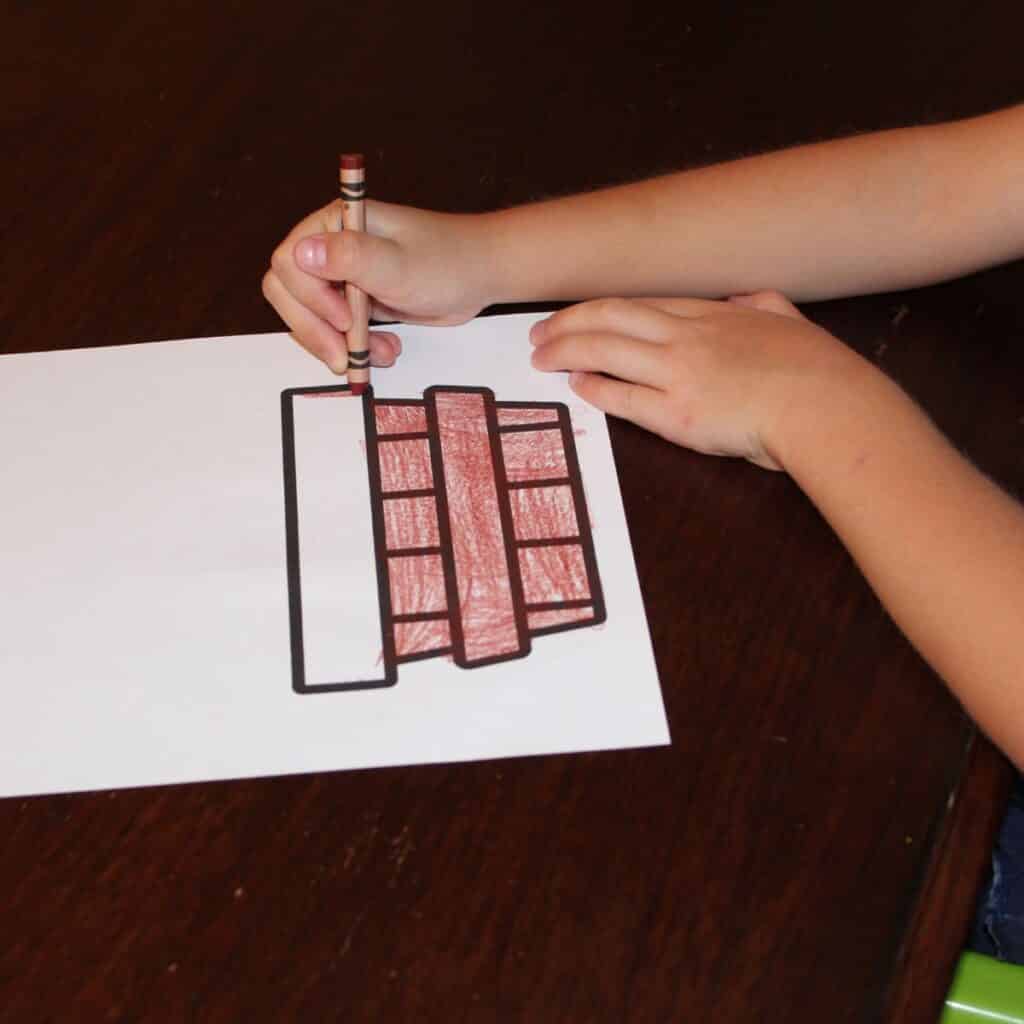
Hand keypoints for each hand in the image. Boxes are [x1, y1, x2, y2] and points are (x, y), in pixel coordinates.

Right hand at [263, 200, 491, 373]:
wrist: (481, 276)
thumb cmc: (446, 262)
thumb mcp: (398, 264)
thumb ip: (351, 258)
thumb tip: (301, 252)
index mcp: (333, 224)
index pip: (288, 264)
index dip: (310, 297)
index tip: (345, 318)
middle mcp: (331, 247)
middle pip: (290, 295)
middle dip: (316, 331)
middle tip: (345, 358)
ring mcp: (342, 276)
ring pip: (312, 319)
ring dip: (340, 344)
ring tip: (380, 354)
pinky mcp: (356, 301)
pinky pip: (337, 332)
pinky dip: (357, 348)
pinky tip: (387, 351)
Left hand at [529, 290, 865, 470]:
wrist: (826, 406)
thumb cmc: (818, 371)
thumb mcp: (790, 321)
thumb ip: (765, 306)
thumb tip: (748, 298)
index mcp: (712, 314)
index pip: (641, 303)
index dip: (603, 308)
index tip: (580, 314)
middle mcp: (687, 335)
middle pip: (610, 316)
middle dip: (568, 321)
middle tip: (539, 332)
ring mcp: (678, 372)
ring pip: (605, 349)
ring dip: (566, 350)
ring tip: (541, 357)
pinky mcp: (675, 413)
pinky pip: (621, 396)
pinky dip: (593, 387)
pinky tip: (574, 384)